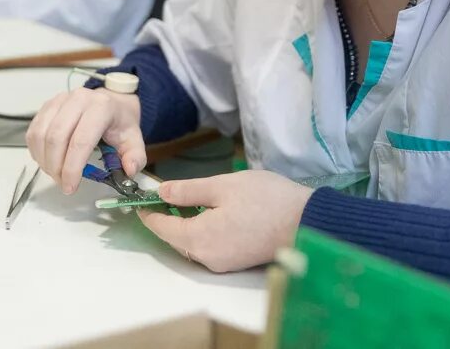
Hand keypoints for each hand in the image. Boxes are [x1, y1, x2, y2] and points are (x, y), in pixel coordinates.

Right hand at [26, 86, 143, 193]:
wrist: (111, 100)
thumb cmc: (119, 122)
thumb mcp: (134, 139)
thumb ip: (136, 156)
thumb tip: (129, 170)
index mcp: (101, 107)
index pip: (80, 141)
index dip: (72, 168)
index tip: (70, 187)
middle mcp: (78, 99)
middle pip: (56, 138)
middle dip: (56, 167)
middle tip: (63, 184)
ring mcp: (59, 100)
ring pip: (41, 135)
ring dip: (44, 161)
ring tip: (56, 174)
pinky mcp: (47, 105)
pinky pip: (33, 131)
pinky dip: (37, 152)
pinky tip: (48, 162)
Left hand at [138, 171, 313, 272]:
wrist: (308, 221)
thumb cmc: (266, 200)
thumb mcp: (223, 186)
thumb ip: (188, 191)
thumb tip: (161, 193)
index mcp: (199, 238)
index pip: (162, 228)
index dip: (148, 212)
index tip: (141, 198)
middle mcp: (207, 258)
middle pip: (175, 238)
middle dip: (165, 218)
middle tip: (161, 195)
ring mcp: (222, 263)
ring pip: (191, 244)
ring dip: (183, 225)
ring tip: (183, 200)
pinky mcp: (236, 261)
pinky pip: (207, 247)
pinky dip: (200, 231)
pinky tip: (206, 213)